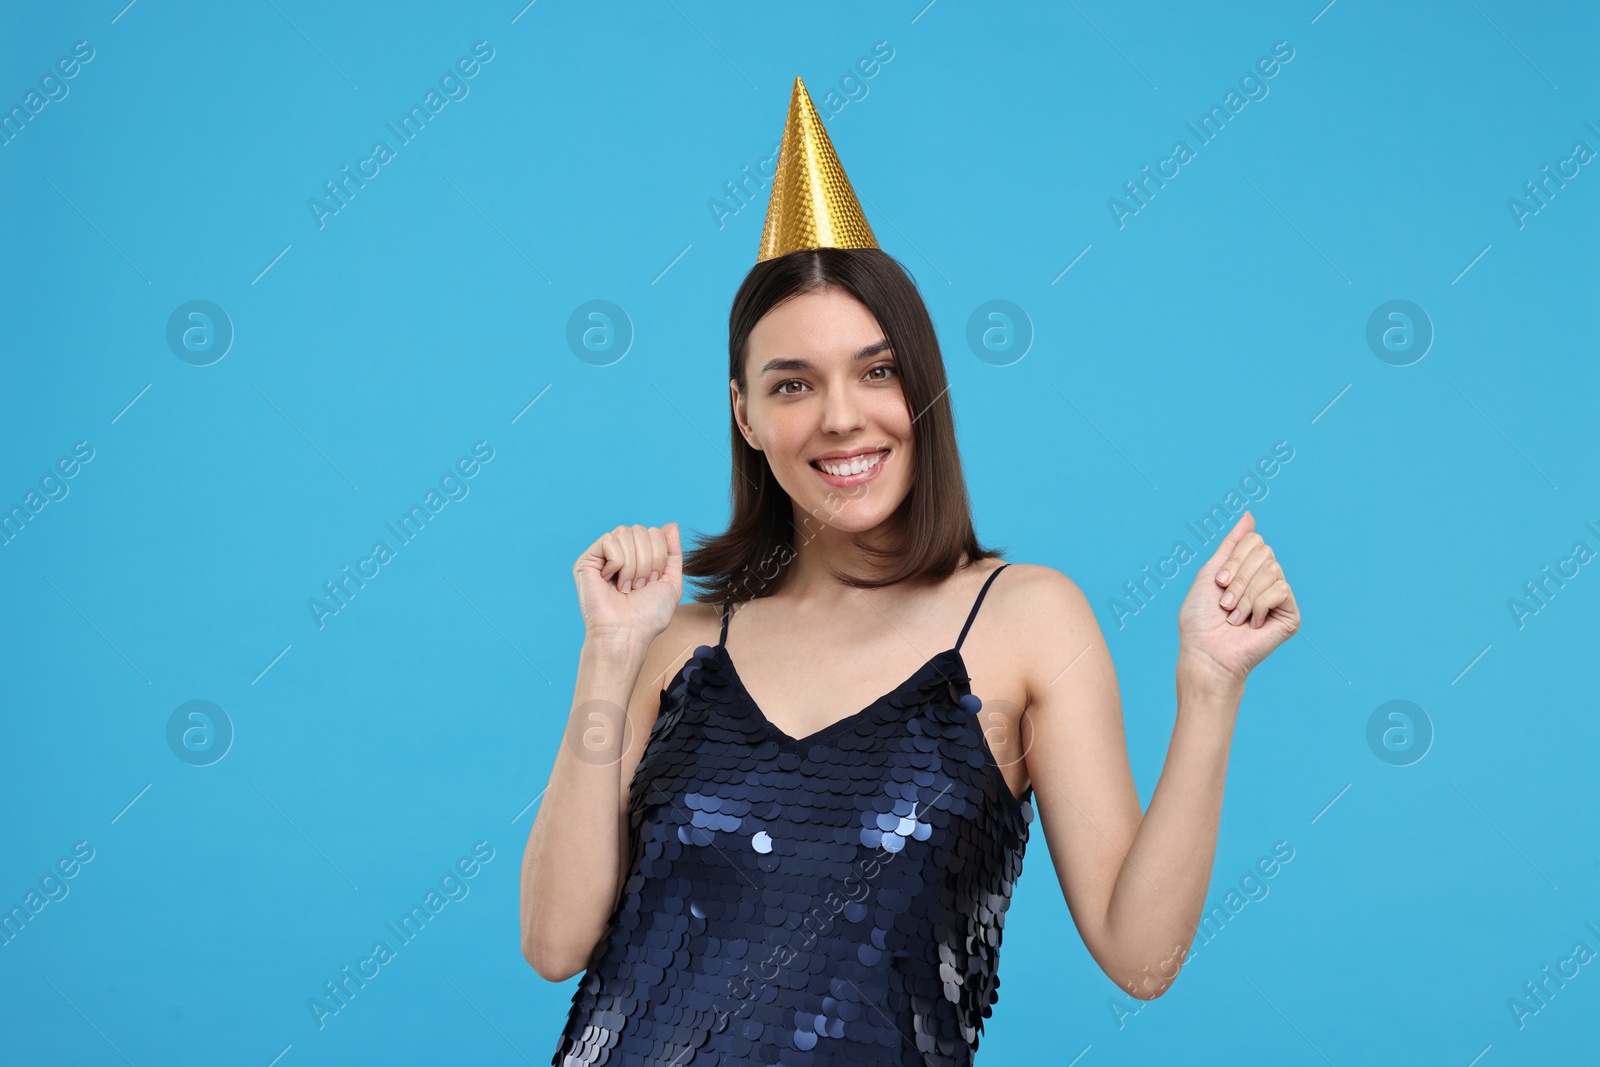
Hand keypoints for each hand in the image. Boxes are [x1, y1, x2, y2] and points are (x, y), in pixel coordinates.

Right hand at [573, 522, 682, 645]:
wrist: (627, 633)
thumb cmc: (648, 615)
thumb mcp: (671, 582)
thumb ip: (673, 553)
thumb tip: (672, 525)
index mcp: (639, 557)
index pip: (655, 533)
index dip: (659, 556)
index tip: (652, 583)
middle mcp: (620, 554)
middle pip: (641, 530)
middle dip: (648, 561)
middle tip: (639, 586)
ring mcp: (603, 556)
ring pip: (625, 533)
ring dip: (633, 565)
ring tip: (626, 587)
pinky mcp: (588, 560)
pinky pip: (610, 540)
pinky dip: (617, 563)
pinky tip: (611, 581)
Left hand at [1175, 511, 1299, 686]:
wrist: (1207, 652)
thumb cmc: (1201, 618)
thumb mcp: (1210, 572)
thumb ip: (1231, 544)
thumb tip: (1250, 515)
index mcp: (1248, 570)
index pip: (1254, 541)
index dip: (1234, 559)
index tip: (1218, 583)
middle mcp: (1266, 580)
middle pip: (1264, 552)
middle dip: (1238, 577)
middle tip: (1225, 603)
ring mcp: (1280, 597)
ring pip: (1272, 569)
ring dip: (1245, 594)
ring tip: (1235, 616)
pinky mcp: (1291, 614)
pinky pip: (1281, 589)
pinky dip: (1259, 605)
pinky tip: (1252, 624)